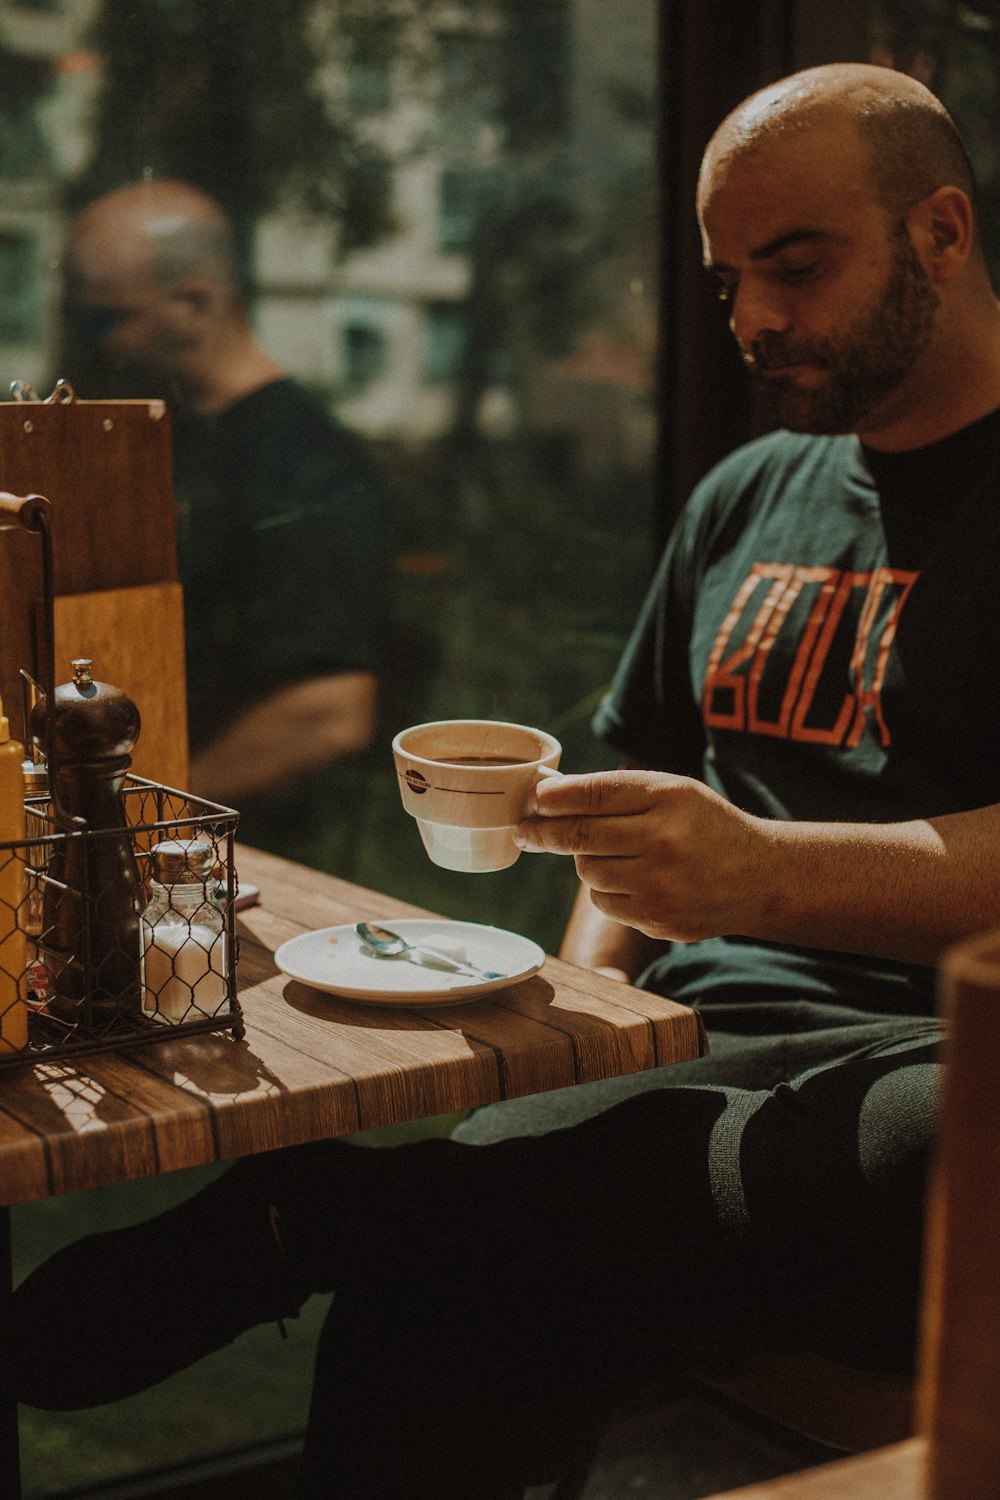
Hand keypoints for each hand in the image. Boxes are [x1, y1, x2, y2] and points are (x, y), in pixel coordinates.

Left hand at [515, 769, 768, 940]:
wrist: (759, 877)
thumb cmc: (705, 826)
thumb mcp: (673, 792)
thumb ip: (616, 790)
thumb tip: (549, 792)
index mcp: (668, 798)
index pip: (595, 794)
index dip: (555, 797)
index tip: (534, 799)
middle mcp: (663, 840)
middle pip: (580, 836)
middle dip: (544, 832)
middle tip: (526, 830)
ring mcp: (660, 884)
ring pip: (588, 872)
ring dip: (586, 861)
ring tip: (612, 853)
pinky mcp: (656, 919)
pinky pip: (605, 902)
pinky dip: (606, 890)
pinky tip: (631, 880)